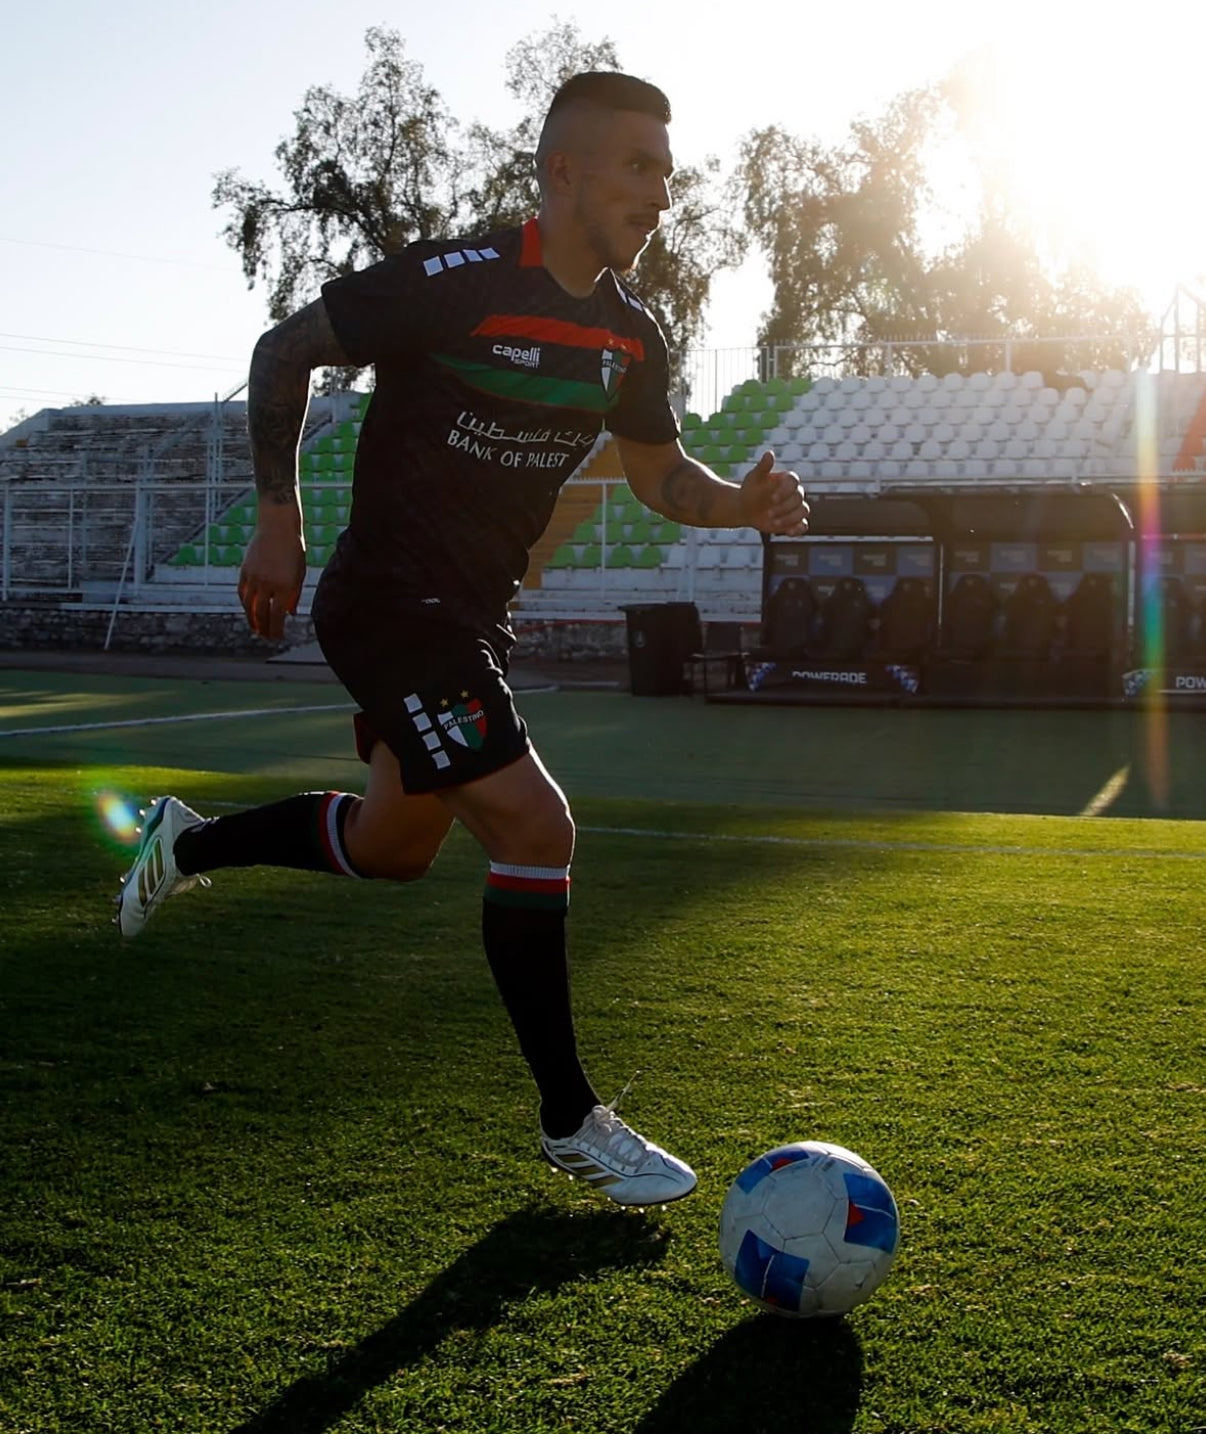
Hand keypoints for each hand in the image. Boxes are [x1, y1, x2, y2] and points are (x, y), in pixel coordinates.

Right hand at [238, 523, 306, 639]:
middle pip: (262, 614)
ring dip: (252, 620)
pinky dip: (245, 604)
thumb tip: (290, 613)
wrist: (277, 526)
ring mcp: (254, 577)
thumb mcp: (299, 573)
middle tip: (267, 638)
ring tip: (256, 629)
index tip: (278, 638)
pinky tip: (249, 611)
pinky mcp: (245, 571)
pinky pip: (242, 593)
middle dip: (264, 629)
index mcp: (285, 586)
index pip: (277, 616)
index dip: (276, 630)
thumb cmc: (293, 550)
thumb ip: (294, 595)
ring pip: (249, 606)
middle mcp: (268, 584)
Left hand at [739, 451, 808, 535]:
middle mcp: (794, 492)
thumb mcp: (754, 478)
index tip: (772, 499)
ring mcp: (795, 507)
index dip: (785, 491)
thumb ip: (762, 467)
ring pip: (804, 511)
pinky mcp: (794, 521)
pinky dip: (799, 529)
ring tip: (773, 522)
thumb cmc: (750, 490)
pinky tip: (789, 532)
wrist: (745, 508)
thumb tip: (769, 453)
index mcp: (786, 480)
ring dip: (790, 518)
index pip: (794, 482)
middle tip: (768, 512)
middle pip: (799, 498)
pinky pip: (804, 526)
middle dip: (785, 507)